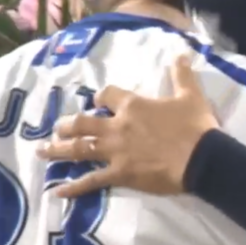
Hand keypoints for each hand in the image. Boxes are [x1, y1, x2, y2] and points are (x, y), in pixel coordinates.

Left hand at [37, 55, 219, 197]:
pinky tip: (56, 191)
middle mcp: (117, 126)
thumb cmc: (195, 126)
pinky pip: (91, 180)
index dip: (100, 97)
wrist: (202, 158)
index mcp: (133, 105)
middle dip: (68, 125)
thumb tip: (183, 52)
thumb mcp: (191, 95)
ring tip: (42, 151)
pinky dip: (73, 187)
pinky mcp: (119, 174)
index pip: (107, 95)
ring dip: (59, 150)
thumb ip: (182, 74)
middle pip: (83, 123)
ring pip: (79, 149)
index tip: (97, 101)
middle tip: (57, 129)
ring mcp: (115, 151)